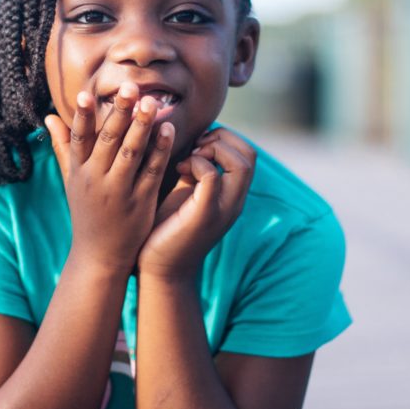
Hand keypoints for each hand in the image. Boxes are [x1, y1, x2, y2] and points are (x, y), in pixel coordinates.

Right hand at [44, 82, 175, 275]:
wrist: (100, 256)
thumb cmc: (86, 213)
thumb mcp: (71, 181)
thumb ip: (63, 148)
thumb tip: (49, 117)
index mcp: (79, 172)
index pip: (79, 139)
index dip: (82, 117)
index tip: (86, 93)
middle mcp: (97, 180)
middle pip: (107, 141)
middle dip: (119, 113)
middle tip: (130, 86)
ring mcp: (119, 191)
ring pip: (131, 153)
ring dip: (142, 126)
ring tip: (152, 101)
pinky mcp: (141, 202)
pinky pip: (152, 171)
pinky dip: (161, 149)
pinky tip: (170, 129)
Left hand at [138, 127, 255, 281]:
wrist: (160, 270)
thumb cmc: (166, 229)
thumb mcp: (185, 192)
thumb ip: (195, 170)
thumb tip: (192, 140)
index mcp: (232, 195)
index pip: (248, 154)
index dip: (225, 138)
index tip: (197, 143)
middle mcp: (234, 201)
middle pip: (249, 155)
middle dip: (222, 138)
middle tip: (195, 146)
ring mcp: (224, 209)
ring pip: (240, 163)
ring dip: (213, 149)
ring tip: (189, 158)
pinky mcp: (205, 215)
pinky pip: (213, 176)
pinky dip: (197, 164)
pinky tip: (179, 170)